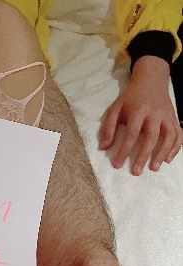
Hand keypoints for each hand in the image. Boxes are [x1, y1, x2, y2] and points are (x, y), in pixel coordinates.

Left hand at [98, 56, 182, 173]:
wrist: (151, 78)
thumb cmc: (131, 97)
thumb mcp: (115, 108)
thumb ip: (109, 127)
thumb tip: (103, 147)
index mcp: (138, 110)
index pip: (131, 133)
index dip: (124, 150)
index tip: (117, 165)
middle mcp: (155, 113)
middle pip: (151, 136)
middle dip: (144, 156)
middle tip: (136, 172)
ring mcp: (166, 115)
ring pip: (168, 136)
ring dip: (162, 153)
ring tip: (154, 168)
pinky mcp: (173, 118)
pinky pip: (179, 134)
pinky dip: (175, 147)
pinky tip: (168, 160)